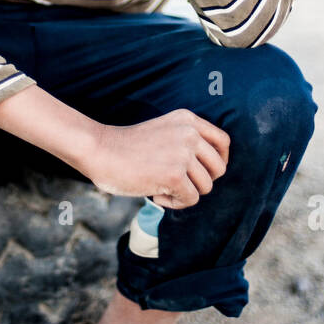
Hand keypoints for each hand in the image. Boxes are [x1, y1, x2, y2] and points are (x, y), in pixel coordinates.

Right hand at [84, 109, 229, 210]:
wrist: (99, 150)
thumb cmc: (126, 146)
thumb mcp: (164, 130)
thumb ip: (186, 141)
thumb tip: (211, 170)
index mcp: (187, 119)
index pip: (223, 141)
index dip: (219, 161)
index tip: (206, 173)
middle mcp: (189, 133)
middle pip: (219, 168)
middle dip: (202, 181)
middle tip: (179, 184)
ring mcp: (183, 154)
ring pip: (206, 186)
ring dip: (186, 193)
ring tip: (163, 188)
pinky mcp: (174, 175)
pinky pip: (191, 199)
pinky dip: (175, 203)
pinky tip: (156, 195)